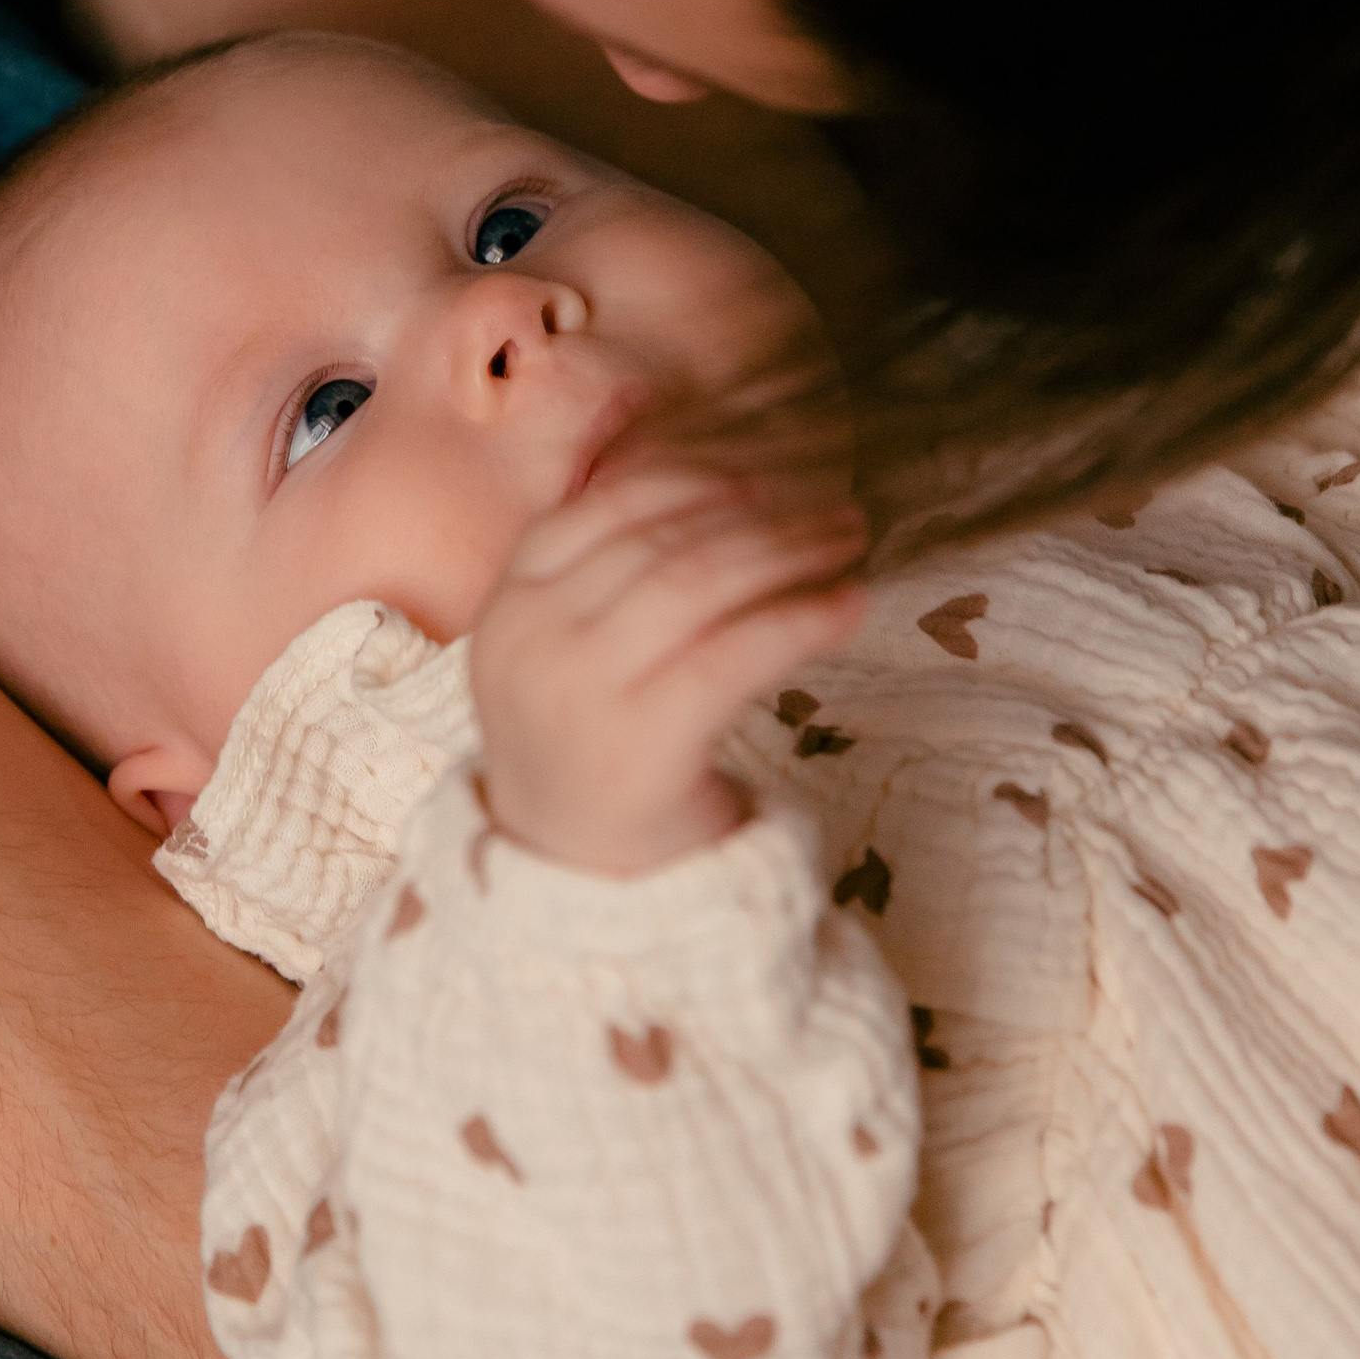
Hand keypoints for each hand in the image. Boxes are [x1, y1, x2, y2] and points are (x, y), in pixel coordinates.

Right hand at [470, 462, 868, 872]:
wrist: (577, 880)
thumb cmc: (595, 751)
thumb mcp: (568, 655)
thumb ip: (613, 580)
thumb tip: (728, 488)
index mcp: (510, 606)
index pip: (599, 509)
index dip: (688, 481)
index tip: (760, 478)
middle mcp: (532, 640)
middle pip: (660, 542)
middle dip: (758, 513)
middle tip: (834, 508)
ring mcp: (581, 691)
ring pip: (696, 582)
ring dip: (787, 549)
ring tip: (847, 541)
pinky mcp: (642, 741)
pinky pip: (734, 653)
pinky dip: (801, 618)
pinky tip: (849, 608)